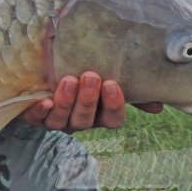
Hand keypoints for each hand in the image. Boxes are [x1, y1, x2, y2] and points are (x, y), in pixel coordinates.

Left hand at [21, 71, 163, 132]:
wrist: (42, 69)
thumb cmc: (80, 71)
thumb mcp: (104, 76)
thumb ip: (129, 86)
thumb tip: (158, 105)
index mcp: (98, 115)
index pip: (111, 120)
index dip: (113, 105)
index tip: (112, 84)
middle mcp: (77, 120)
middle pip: (85, 120)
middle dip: (88, 100)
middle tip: (90, 76)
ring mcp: (55, 120)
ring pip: (61, 121)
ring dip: (66, 101)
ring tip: (69, 80)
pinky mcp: (33, 115)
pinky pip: (35, 120)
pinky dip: (39, 111)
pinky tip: (44, 100)